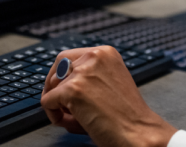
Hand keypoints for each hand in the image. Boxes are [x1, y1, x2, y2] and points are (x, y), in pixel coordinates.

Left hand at [40, 46, 176, 146]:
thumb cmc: (128, 115)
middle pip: (58, 66)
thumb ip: (89, 78)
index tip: (62, 88)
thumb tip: (59, 86)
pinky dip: (53, 115)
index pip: (70, 57)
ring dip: (56, 102)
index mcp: (106, 53)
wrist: (138, 132)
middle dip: (55, 86)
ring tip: (71, 117)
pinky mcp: (72, 90)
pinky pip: (47, 101)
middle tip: (60, 104)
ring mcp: (82, 72)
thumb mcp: (110, 83)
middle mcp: (94, 57)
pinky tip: (70, 123)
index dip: (63, 76)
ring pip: (51, 85)